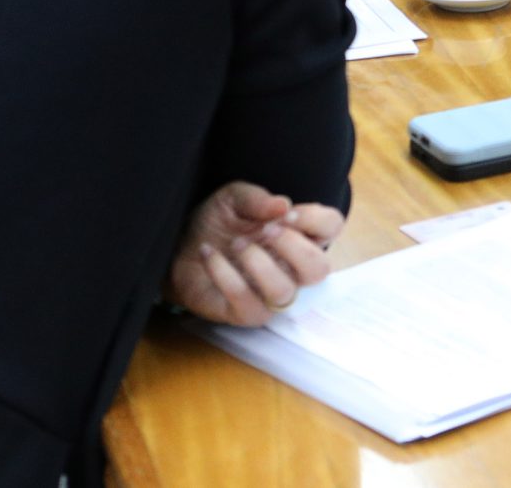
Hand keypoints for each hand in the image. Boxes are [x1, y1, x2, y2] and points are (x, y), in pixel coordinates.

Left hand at [166, 183, 345, 326]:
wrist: (179, 246)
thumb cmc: (216, 222)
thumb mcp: (233, 198)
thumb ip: (257, 199)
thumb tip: (282, 205)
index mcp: (297, 235)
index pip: (331, 228)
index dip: (316, 220)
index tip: (287, 214)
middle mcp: (290, 267)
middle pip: (319, 269)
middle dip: (294, 247)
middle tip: (266, 230)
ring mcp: (268, 294)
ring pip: (284, 292)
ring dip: (259, 264)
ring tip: (234, 244)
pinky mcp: (242, 313)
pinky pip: (247, 306)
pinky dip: (226, 276)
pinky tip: (209, 254)